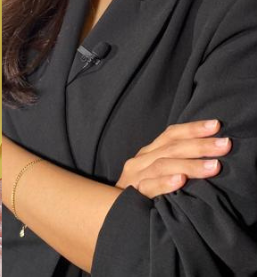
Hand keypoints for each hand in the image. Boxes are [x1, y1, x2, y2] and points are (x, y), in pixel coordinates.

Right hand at [116, 119, 230, 198]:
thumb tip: (210, 157)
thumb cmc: (144, 194)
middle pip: (171, 148)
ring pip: (162, 165)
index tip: (216, 125)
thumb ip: (175, 164)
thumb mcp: (157, 174)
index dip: (192, 129)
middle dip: (200, 146)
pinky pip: (148, 187)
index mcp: (148, 153)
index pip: (170, 135)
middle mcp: (140, 161)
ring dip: (190, 165)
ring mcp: (135, 177)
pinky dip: (164, 183)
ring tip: (214, 167)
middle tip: (225, 145)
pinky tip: (180, 181)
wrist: (113, 213)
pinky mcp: (131, 195)